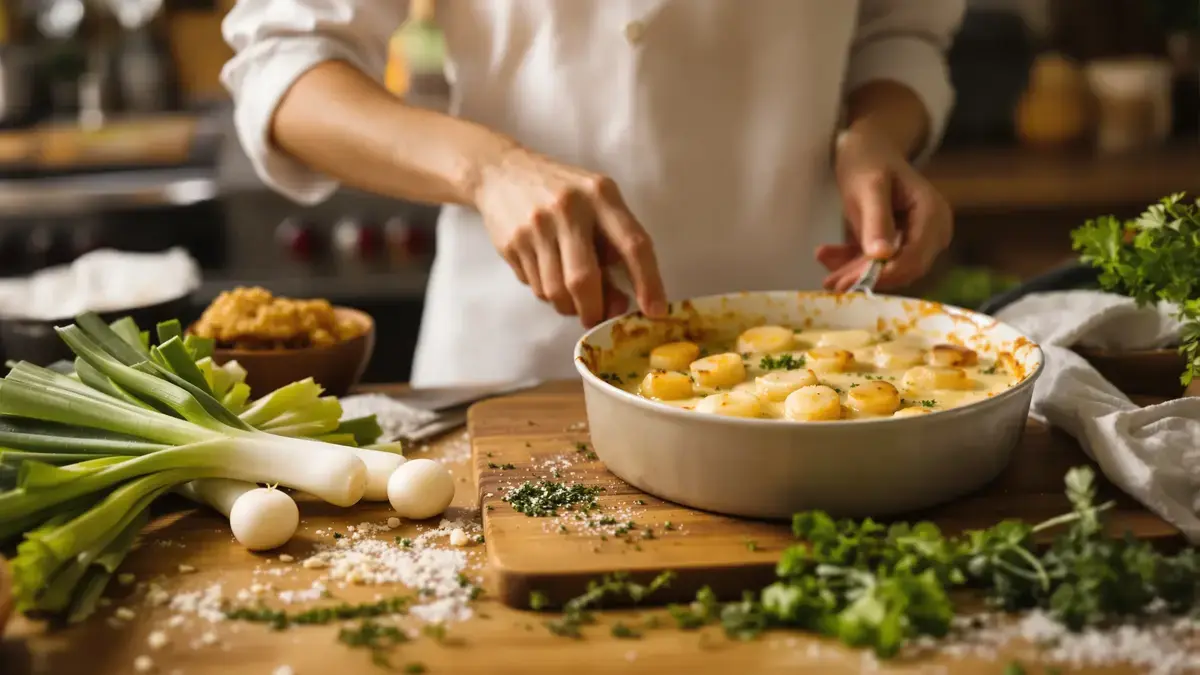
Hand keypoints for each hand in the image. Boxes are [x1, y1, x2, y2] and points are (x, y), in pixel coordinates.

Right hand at [473, 146, 667, 326]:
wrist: (501, 172)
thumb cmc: (563, 192)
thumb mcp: (597, 203)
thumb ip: (613, 247)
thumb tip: (619, 302)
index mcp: (601, 195)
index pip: (633, 244)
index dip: (648, 282)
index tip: (655, 311)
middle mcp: (568, 209)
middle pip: (584, 279)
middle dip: (594, 310)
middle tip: (598, 317)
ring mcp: (535, 227)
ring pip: (555, 291)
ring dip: (569, 307)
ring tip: (573, 297)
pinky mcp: (511, 243)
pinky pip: (535, 287)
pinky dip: (548, 294)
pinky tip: (550, 276)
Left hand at [817, 125, 952, 291]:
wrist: (868, 150)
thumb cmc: (870, 162)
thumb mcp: (869, 187)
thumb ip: (877, 220)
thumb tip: (882, 256)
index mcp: (932, 214)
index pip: (915, 257)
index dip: (885, 274)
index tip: (853, 283)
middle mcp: (932, 231)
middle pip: (902, 268)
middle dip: (866, 277)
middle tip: (831, 283)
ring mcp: (917, 240)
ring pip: (887, 270)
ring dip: (855, 273)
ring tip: (826, 275)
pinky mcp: (899, 245)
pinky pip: (878, 263)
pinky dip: (853, 263)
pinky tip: (828, 256)